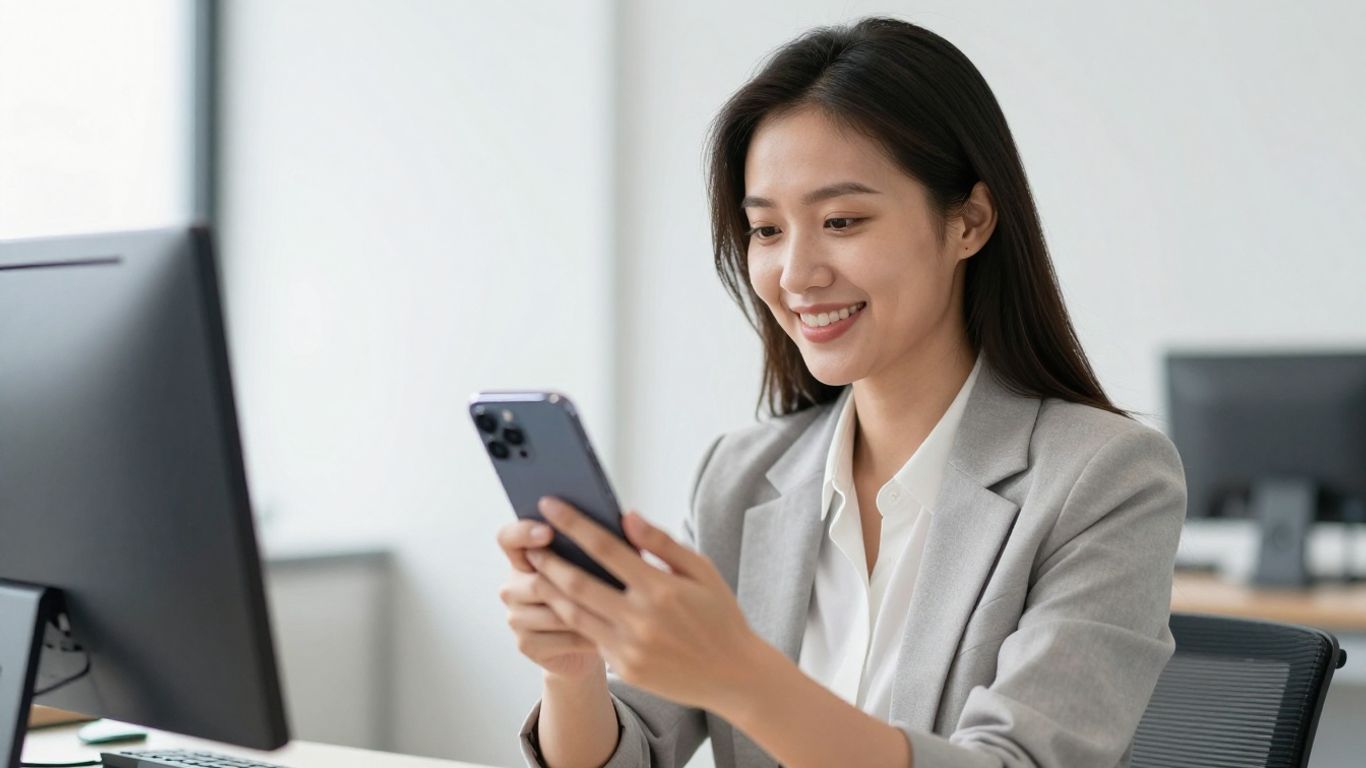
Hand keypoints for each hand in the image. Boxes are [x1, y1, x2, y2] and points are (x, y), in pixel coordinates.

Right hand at [496, 519, 604, 680]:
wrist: (590, 641)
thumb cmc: (597, 593)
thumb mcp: (597, 566)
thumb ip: (599, 543)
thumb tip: (624, 521)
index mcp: (524, 558)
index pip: (509, 537)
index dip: (524, 532)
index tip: (550, 531)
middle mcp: (513, 587)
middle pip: (538, 582)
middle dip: (574, 586)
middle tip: (610, 587)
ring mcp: (516, 617)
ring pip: (553, 612)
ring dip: (585, 615)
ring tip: (616, 614)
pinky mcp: (525, 644)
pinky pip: (559, 638)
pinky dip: (585, 637)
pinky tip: (608, 637)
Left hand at [526, 497, 765, 712]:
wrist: (734, 675)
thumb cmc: (720, 616)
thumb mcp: (702, 571)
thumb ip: (662, 543)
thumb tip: (627, 516)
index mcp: (660, 588)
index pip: (605, 547)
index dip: (573, 524)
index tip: (550, 506)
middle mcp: (640, 619)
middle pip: (578, 583)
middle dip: (549, 560)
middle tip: (531, 544)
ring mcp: (630, 647)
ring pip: (574, 614)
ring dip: (550, 591)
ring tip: (536, 572)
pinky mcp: (625, 668)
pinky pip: (589, 638)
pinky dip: (571, 619)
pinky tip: (559, 603)